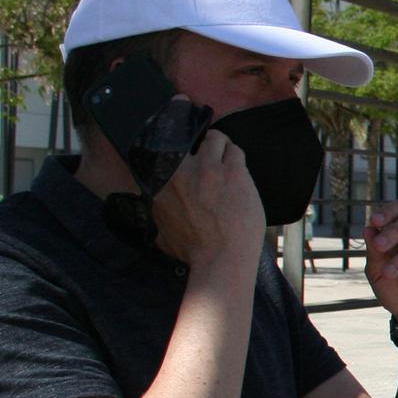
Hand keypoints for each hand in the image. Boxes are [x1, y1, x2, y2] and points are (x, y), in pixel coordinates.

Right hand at [152, 130, 265, 270]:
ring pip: (215, 139)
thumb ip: (161, 221)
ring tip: (227, 158)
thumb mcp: (164, 237)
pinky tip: (239, 167)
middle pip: (189, 140)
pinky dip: (236, 156)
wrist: (221, 258)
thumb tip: (159, 225)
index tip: (187, 159)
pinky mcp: (233, 171)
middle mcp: (180, 171)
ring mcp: (207, 168)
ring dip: (221, 147)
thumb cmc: (194, 253)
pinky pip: (235, 151)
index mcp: (160, 184)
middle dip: (200, 148)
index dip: (179, 154)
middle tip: (209, 158)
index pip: (164, 153)